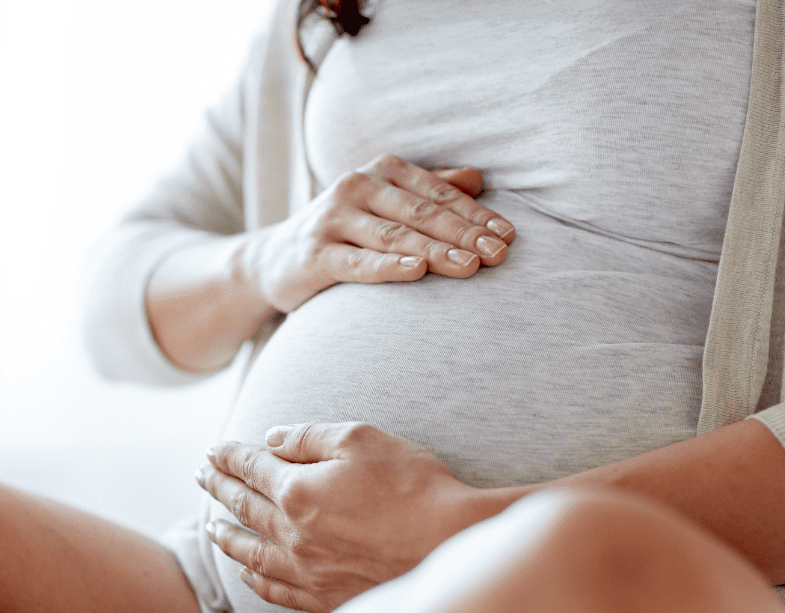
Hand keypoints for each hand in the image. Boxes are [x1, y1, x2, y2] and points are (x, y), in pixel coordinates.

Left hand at [196, 422, 476, 612]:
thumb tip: (271, 439)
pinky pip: (277, 590)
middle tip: (202, 477)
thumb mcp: (361, 439)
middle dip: (219, 488)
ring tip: (211, 527)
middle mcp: (293, 533)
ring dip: (227, 536)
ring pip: (251, 553)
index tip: (213, 451)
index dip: (229, 456)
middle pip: (244, 507)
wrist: (452, 544)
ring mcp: (307, 570)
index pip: (251, 467)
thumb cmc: (414, 486)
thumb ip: (309, 437)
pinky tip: (247, 574)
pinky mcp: (326, 597)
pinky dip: (256, 580)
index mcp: (297, 490)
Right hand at [241, 154, 514, 313]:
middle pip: (422, 213)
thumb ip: (429, 191)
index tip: (509, 236)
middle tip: (500, 255)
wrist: (275, 260)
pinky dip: (388, 266)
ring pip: (395, 236)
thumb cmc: (344, 232)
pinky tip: (417, 270)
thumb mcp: (385, 204)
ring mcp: (333, 220)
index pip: (439, 194)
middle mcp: (356, 187)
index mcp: (381, 171)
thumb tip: (478, 179)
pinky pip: (358, 262)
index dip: (476, 216)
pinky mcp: (315, 255)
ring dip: (436, 251)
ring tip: (471, 266)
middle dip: (465, 235)